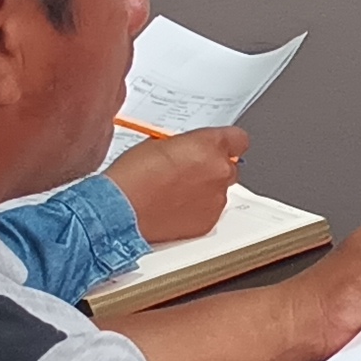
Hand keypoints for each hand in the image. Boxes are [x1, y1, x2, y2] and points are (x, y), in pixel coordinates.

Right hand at [113, 127, 247, 240]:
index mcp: (209, 145)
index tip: (220, 146)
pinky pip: (211, 211)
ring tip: (176, 192)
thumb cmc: (133, 176)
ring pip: (220, 190)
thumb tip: (189, 149)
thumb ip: (185, 144)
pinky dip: (198, 209)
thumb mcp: (158, 143)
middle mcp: (219, 171)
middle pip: (230, 166)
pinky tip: (175, 207)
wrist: (121, 210)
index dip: (228, 143)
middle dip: (213, 168)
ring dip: (205, 190)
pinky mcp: (209, 222)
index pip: (239, 138)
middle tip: (189, 171)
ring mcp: (216, 199)